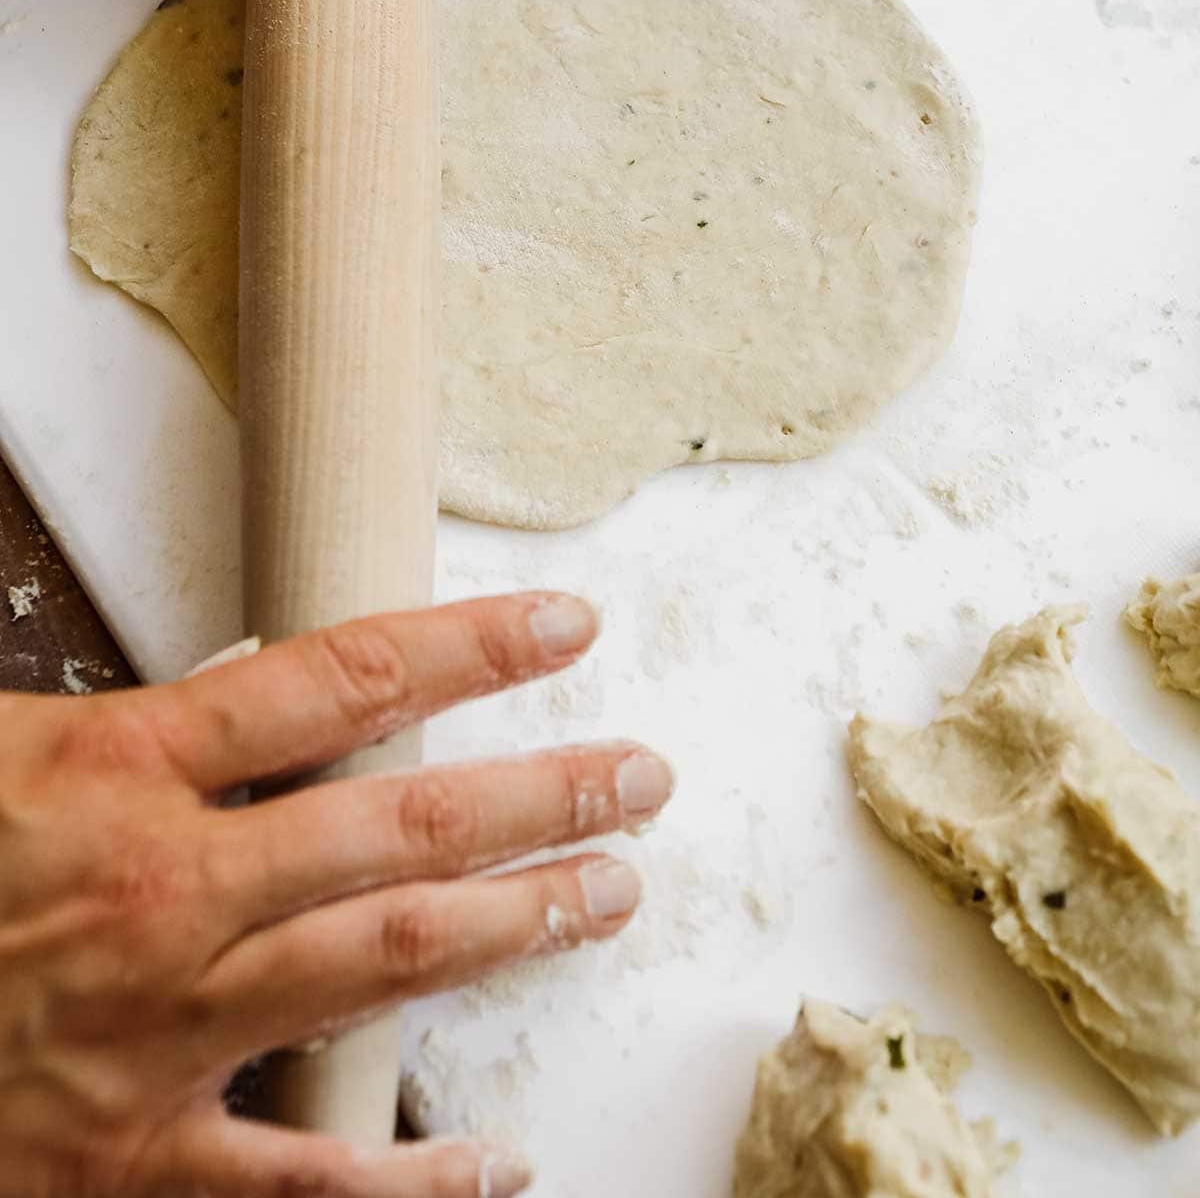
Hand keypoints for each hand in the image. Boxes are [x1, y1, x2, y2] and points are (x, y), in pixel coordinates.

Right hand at [0, 589, 671, 1196]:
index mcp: (119, 772)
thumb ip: (126, 713)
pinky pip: (300, 1187)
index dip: (469, 645)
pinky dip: (410, 1183)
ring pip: (384, 967)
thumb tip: (247, 667)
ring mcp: (159, 1031)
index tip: (564, 627)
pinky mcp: (133, 1160)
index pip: (339, 680)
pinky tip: (497, 1164)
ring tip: (611, 891)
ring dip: (515, 926)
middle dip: (540, 792)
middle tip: (640, 775)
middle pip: (401, 826)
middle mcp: (165, 892)